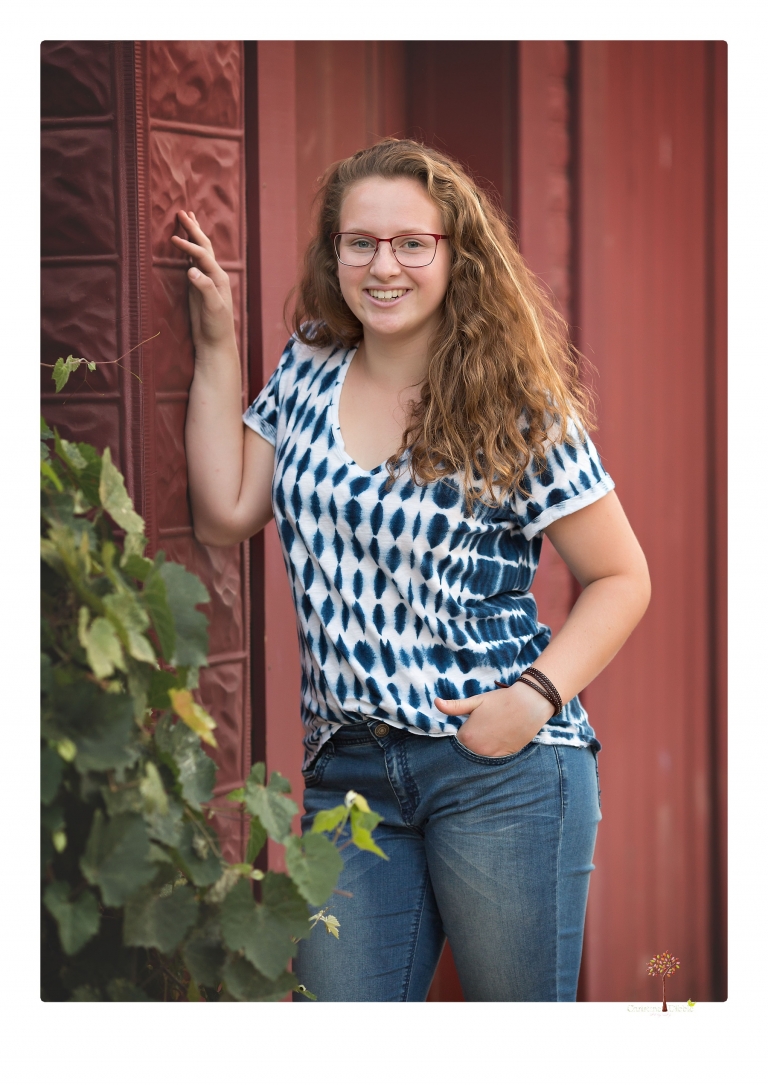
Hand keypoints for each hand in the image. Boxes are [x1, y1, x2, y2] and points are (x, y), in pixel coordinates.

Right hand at [171, 210, 235, 354]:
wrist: (216, 342)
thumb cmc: (217, 326)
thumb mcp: (213, 308)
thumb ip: (205, 288)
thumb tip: (191, 270)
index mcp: (219, 277)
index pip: (202, 255)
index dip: (189, 246)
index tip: (174, 239)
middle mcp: (214, 275)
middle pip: (204, 246)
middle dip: (193, 229)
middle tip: (182, 212)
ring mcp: (206, 279)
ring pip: (199, 251)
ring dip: (193, 235)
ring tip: (186, 219)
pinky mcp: (197, 287)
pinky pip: (192, 262)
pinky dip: (188, 250)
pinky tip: (183, 245)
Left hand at [434, 681, 552, 757]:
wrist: (529, 705)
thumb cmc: (501, 701)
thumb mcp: (475, 701)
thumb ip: (454, 706)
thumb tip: (436, 702)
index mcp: (467, 737)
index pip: (457, 738)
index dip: (465, 728)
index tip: (474, 721)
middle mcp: (477, 751)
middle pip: (468, 748)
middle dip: (473, 738)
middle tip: (486, 725)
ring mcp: (492, 756)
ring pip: (480, 753)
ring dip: (483, 745)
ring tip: (494, 729)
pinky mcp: (504, 758)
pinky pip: (493, 757)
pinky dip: (494, 749)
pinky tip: (501, 736)